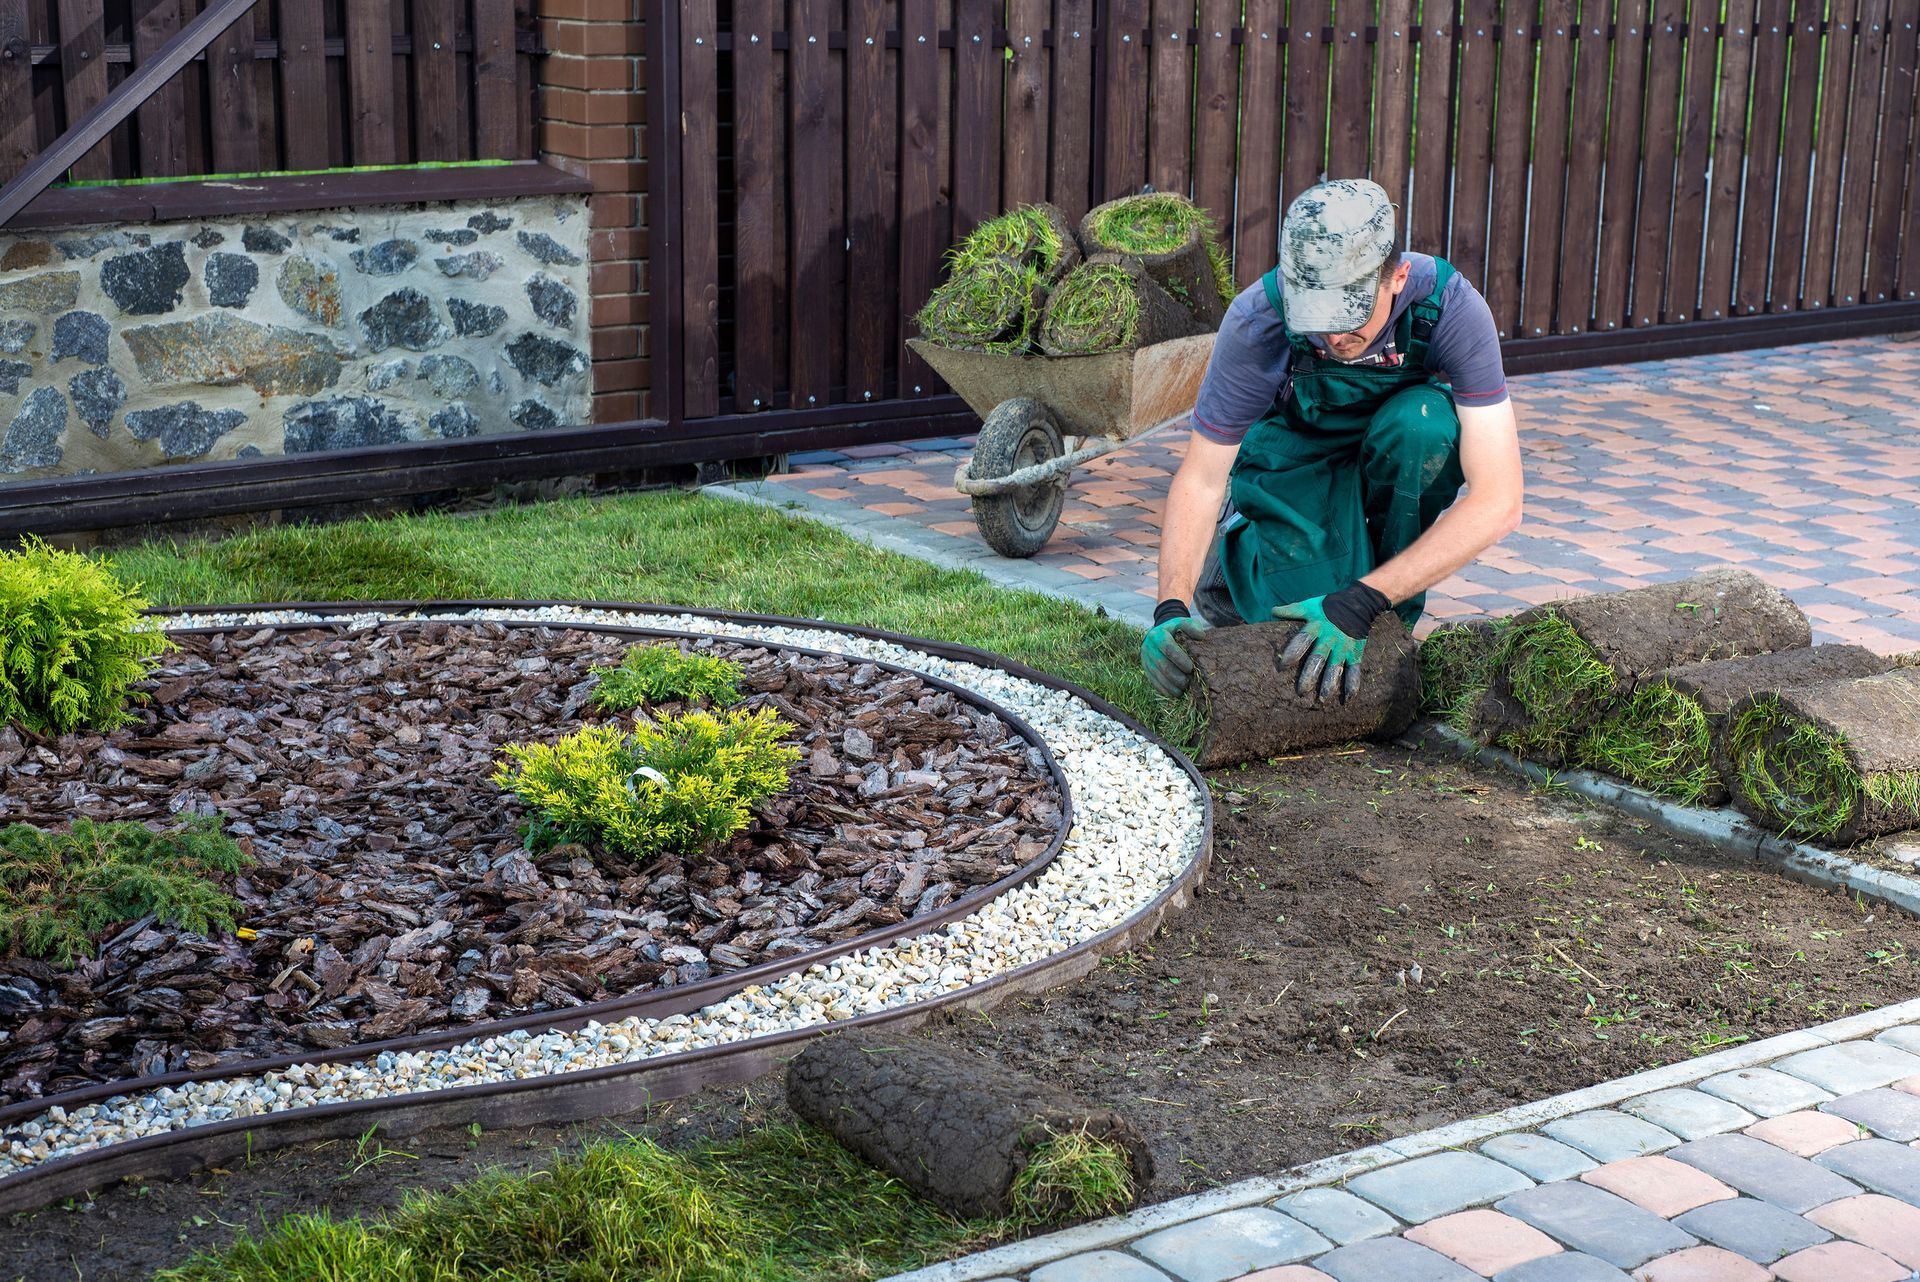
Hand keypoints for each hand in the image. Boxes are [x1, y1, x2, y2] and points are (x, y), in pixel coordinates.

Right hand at [1141, 613, 1212, 697]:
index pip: (1168, 648)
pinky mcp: (1146, 668)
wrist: (1160, 635)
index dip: (1179, 659)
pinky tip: (1175, 693)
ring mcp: (1145, 659)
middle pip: (1162, 664)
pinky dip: (1165, 689)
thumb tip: (1200, 636)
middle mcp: (1148, 647)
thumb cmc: (1177, 631)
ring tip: (1183, 689)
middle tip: (1188, 682)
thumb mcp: (1184, 623)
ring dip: (1170, 685)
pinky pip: (1154, 681)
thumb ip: (1192, 626)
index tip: (1190, 668)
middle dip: (1176, 676)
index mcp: (1158, 635)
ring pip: (1157, 675)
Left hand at [1272, 589, 1381, 703]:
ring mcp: (1343, 647)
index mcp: (1316, 626)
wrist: (1358, 603)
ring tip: (1323, 699)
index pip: (1302, 640)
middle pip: (1318, 658)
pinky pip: (1354, 670)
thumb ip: (1292, 611)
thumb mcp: (1310, 606)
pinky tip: (1348, 698)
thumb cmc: (1328, 606)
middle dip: (1309, 675)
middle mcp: (1330, 638)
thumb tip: (1273, 611)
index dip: (1292, 653)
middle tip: (1301, 691)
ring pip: (1336, 667)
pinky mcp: (1355, 652)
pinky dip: (1352, 684)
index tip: (1282, 667)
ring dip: (1330, 684)